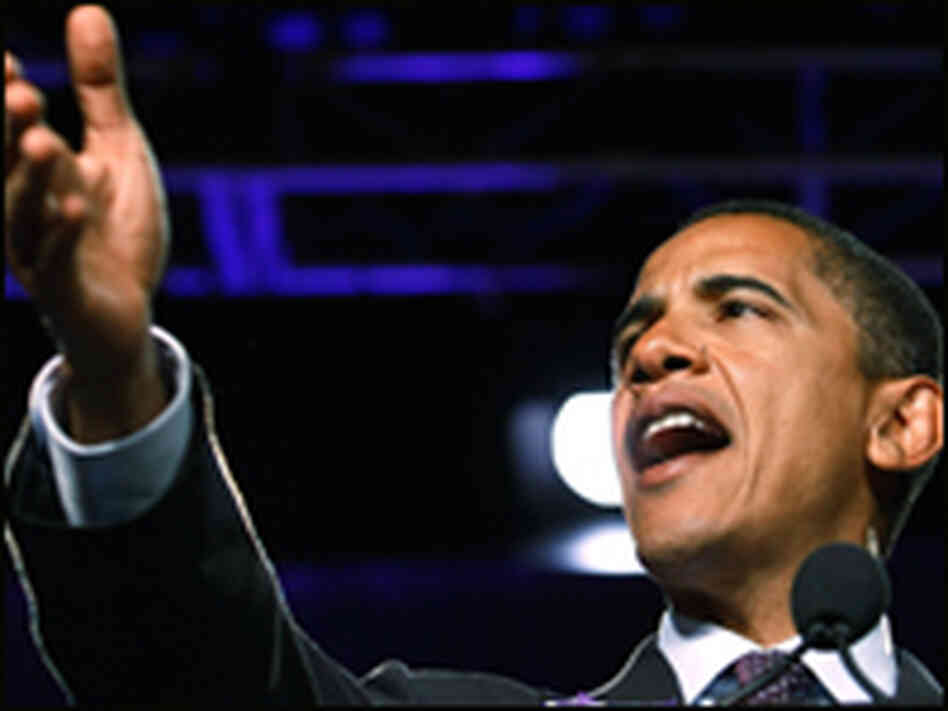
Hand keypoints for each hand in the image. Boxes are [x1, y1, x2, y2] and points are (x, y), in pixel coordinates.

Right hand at [6, 5, 169, 440]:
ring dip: (28, 179)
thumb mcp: (117, 149)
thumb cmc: (116, 229)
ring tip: (41, 140)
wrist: (127, 309)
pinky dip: (64, 236)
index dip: (3, 96)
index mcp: (36, 168)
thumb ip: (99, 90)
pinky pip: (57, 264)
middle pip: (5, 165)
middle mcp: (27, 207)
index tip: (7, 59)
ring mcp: (41, 251)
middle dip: (7, 129)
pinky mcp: (65, 290)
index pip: (10, 126)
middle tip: (20, 91)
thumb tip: (88, 9)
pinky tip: (75, 209)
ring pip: (22, 214)